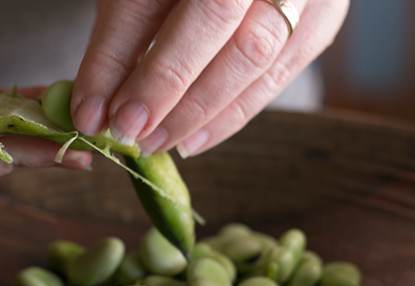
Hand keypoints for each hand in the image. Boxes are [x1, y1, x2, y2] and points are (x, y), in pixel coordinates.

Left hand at [72, 0, 348, 156]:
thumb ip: (121, 41)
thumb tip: (94, 112)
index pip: (146, 0)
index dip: (116, 59)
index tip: (91, 115)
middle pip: (213, 18)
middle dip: (164, 87)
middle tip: (129, 134)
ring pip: (255, 53)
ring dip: (199, 110)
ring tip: (157, 143)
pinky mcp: (323, 17)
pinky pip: (280, 73)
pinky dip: (234, 114)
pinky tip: (197, 138)